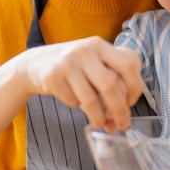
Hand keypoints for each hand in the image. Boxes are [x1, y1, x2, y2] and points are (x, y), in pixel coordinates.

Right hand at [21, 37, 142, 130]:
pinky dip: (77, 107)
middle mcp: (85, 50)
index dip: (135, 87)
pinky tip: (74, 101)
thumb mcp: (94, 63)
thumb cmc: (73, 69)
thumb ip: (112, 82)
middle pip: (111, 85)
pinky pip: (73, 102)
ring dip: (99, 117)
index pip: (129, 64)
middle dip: (120, 110)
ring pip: (91, 99)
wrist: (34, 64)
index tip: (131, 102)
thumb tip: (123, 118)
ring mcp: (68, 62)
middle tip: (122, 124)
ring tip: (101, 123)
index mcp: (101, 45)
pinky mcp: (52, 76)